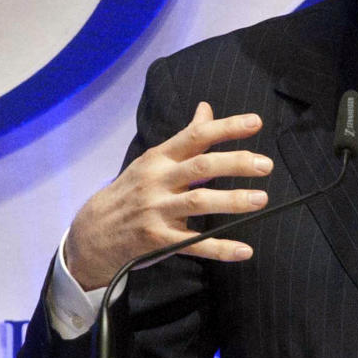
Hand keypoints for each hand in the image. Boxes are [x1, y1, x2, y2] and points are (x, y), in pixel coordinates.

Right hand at [63, 102, 271, 290]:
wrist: (92, 232)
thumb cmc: (131, 191)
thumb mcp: (154, 160)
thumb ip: (185, 138)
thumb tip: (206, 108)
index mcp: (159, 158)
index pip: (195, 136)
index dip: (226, 128)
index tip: (256, 123)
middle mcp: (158, 181)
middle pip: (200, 167)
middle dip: (235, 163)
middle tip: (265, 164)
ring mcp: (156, 211)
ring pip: (198, 202)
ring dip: (232, 201)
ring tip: (261, 199)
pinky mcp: (158, 240)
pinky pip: (193, 244)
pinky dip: (219, 247)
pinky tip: (244, 249)